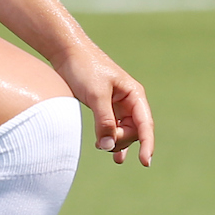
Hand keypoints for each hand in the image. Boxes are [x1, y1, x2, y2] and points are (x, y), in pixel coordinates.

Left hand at [52, 43, 154, 166]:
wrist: (67, 52)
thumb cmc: (84, 68)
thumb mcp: (96, 95)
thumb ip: (104, 121)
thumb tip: (108, 146)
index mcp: (134, 95)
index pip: (145, 125)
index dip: (148, 144)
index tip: (145, 162)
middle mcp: (129, 101)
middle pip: (133, 132)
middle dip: (120, 140)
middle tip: (100, 141)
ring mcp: (117, 106)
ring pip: (123, 133)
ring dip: (114, 142)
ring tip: (100, 147)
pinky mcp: (105, 109)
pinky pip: (113, 130)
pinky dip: (111, 141)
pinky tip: (112, 154)